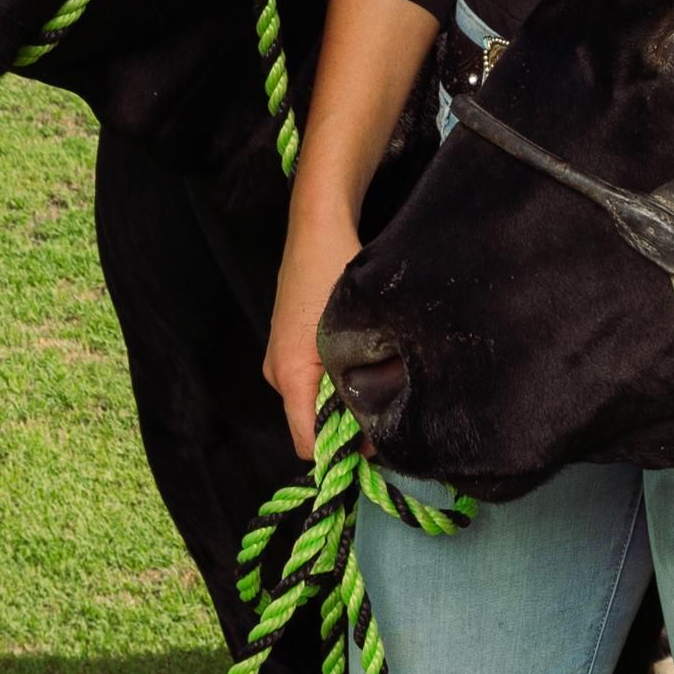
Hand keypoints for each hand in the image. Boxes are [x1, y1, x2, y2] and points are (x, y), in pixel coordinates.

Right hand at [263, 184, 362, 461]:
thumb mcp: (354, 331)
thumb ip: (362, 383)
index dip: (345, 450)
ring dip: (350, 396)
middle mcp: (279, 372)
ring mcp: (284, 357)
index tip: (383, 438)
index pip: (309, 443)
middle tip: (393, 401)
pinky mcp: (295, 343)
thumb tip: (378, 430)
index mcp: (289, 374)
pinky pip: (319, 379)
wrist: (321, 222)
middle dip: (352, 422)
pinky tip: (367, 356)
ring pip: (320, 400)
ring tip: (383, 371)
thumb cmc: (336, 269)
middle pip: (314, 422)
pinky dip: (344, 377)